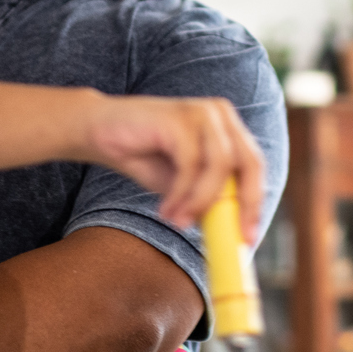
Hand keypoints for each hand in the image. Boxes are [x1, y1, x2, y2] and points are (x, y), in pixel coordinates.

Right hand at [81, 94, 263, 239]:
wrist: (97, 130)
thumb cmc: (143, 155)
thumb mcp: (181, 183)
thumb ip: (207, 196)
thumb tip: (232, 230)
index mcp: (227, 127)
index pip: (254, 166)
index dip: (254, 203)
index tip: (249, 239)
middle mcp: (220, 114)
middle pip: (249, 162)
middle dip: (242, 204)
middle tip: (228, 237)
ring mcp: (201, 112)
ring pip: (219, 166)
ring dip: (200, 202)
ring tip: (178, 221)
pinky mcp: (178, 117)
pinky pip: (190, 164)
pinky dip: (180, 194)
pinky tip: (165, 209)